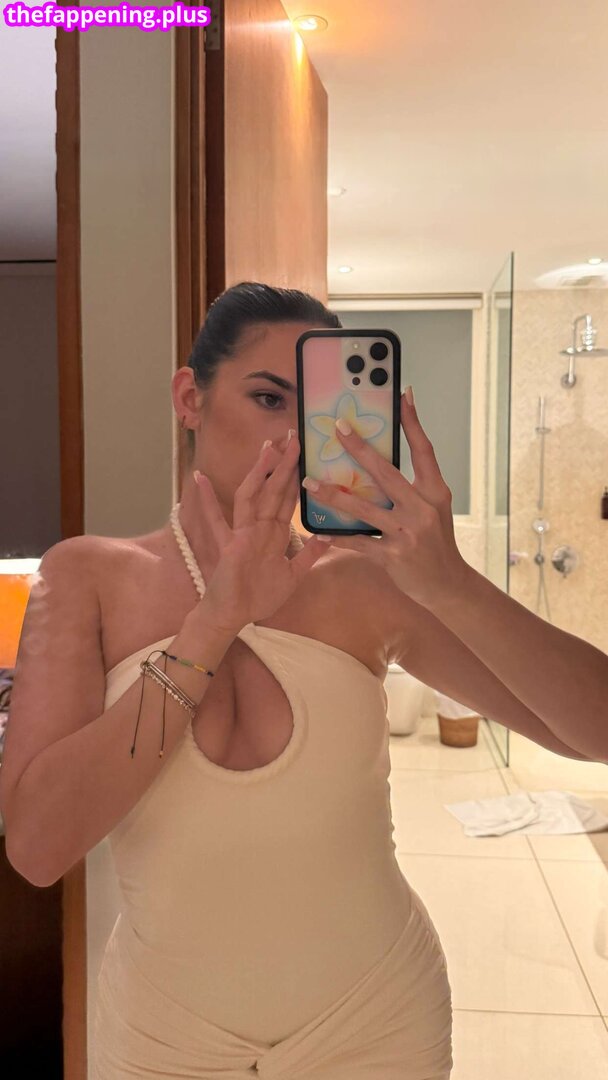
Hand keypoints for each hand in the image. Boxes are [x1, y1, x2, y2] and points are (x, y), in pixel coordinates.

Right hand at [195, 433, 332, 632]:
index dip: (295, 477)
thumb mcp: (293, 575)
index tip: (302, 453)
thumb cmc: (258, 596)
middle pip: (272, 490)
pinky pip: (219, 520)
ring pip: (253, 496)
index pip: (286, 498)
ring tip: (268, 448)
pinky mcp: (231, 544)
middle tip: (291, 436)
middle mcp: (258, 527)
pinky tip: (199, 477)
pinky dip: (208, 500)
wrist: (232, 615)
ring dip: (259, 473)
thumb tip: (328, 535)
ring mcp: (242, 533)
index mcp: (273, 533)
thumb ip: (308, 555)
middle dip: (282, 464)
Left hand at [303, 389, 468, 611]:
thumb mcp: (433, 508)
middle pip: (387, 472)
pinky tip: (317, 529)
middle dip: (360, 449)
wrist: (447, 584)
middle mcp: (423, 507)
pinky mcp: (393, 556)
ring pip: (364, 508)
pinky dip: (337, 536)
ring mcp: (408, 532)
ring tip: (310, 482)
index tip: (403, 395)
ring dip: (333, 494)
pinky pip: (358, 542)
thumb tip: (380, 460)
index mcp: (435, 491)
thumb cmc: (436, 541)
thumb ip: (412, 486)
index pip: (424, 450)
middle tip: (338, 428)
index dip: (413, 422)